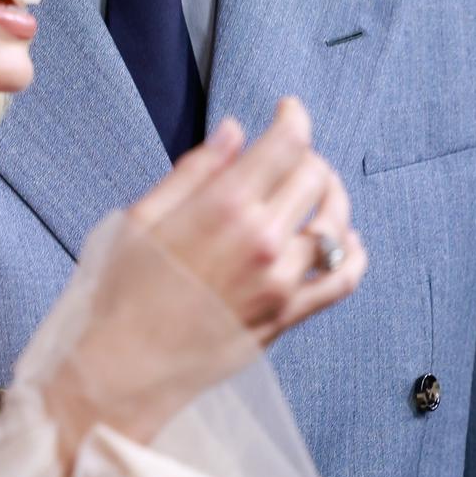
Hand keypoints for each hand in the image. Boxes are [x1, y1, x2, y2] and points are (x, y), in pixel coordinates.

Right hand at [118, 97, 365, 341]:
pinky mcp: (288, 316)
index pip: (286, 144)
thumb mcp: (143, 217)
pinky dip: (353, 254)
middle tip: (288, 157)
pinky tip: (344, 240)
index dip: (293, 116)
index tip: (287, 109)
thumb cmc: (122, 292)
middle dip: (306, 156)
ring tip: (318, 191)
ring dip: (331, 197)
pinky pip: (342, 280)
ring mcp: (281, 281)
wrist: (125, 368)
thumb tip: (235, 131)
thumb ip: (196, 170)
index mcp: (223, 207)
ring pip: (335, 222)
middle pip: (315, 176)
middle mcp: (262, 240)